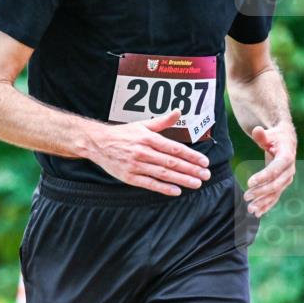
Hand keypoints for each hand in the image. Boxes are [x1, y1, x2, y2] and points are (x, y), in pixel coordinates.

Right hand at [84, 110, 211, 195]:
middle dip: (191, 169)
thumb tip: (178, 112)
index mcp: (148, 138)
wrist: (97, 143)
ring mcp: (136, 165)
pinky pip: (149, 183)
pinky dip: (163, 188)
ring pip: (163, 173)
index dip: (192, 156)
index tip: (205, 162)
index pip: (175, 148)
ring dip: (182, 179)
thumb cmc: (122, 134)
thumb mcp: (142, 125)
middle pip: (172, 162)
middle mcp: (143, 152)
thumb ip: (162, 122)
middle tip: (206, 175)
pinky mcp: (129, 176)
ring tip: (197, 183)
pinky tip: (176, 190)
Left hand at [245, 123, 296, 215]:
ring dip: (264, 202)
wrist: (285, 142)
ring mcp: (286, 178)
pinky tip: (257, 213)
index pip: (276, 168)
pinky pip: (276, 196)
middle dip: (262, 191)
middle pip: (277, 183)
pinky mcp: (282, 184)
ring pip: (276, 192)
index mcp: (287, 156)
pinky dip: (267, 205)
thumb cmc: (275, 137)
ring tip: (250, 209)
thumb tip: (257, 130)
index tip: (249, 182)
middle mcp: (289, 169)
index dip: (264, 176)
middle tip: (246, 196)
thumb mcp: (269, 134)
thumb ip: (262, 135)